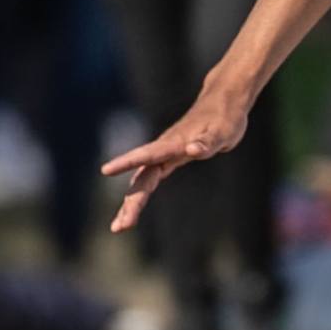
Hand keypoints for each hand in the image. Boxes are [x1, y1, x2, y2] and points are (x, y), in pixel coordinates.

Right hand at [100, 94, 249, 233]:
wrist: (224, 103)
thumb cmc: (225, 117)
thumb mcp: (222, 131)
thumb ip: (207, 141)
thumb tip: (193, 150)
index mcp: (174, 142)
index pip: (148, 154)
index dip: (128, 162)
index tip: (105, 170)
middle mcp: (164, 149)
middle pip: (142, 178)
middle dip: (131, 202)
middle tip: (119, 227)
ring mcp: (165, 155)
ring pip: (142, 181)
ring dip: (131, 203)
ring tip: (120, 226)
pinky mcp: (171, 159)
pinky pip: (150, 180)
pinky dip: (141, 195)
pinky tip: (131, 210)